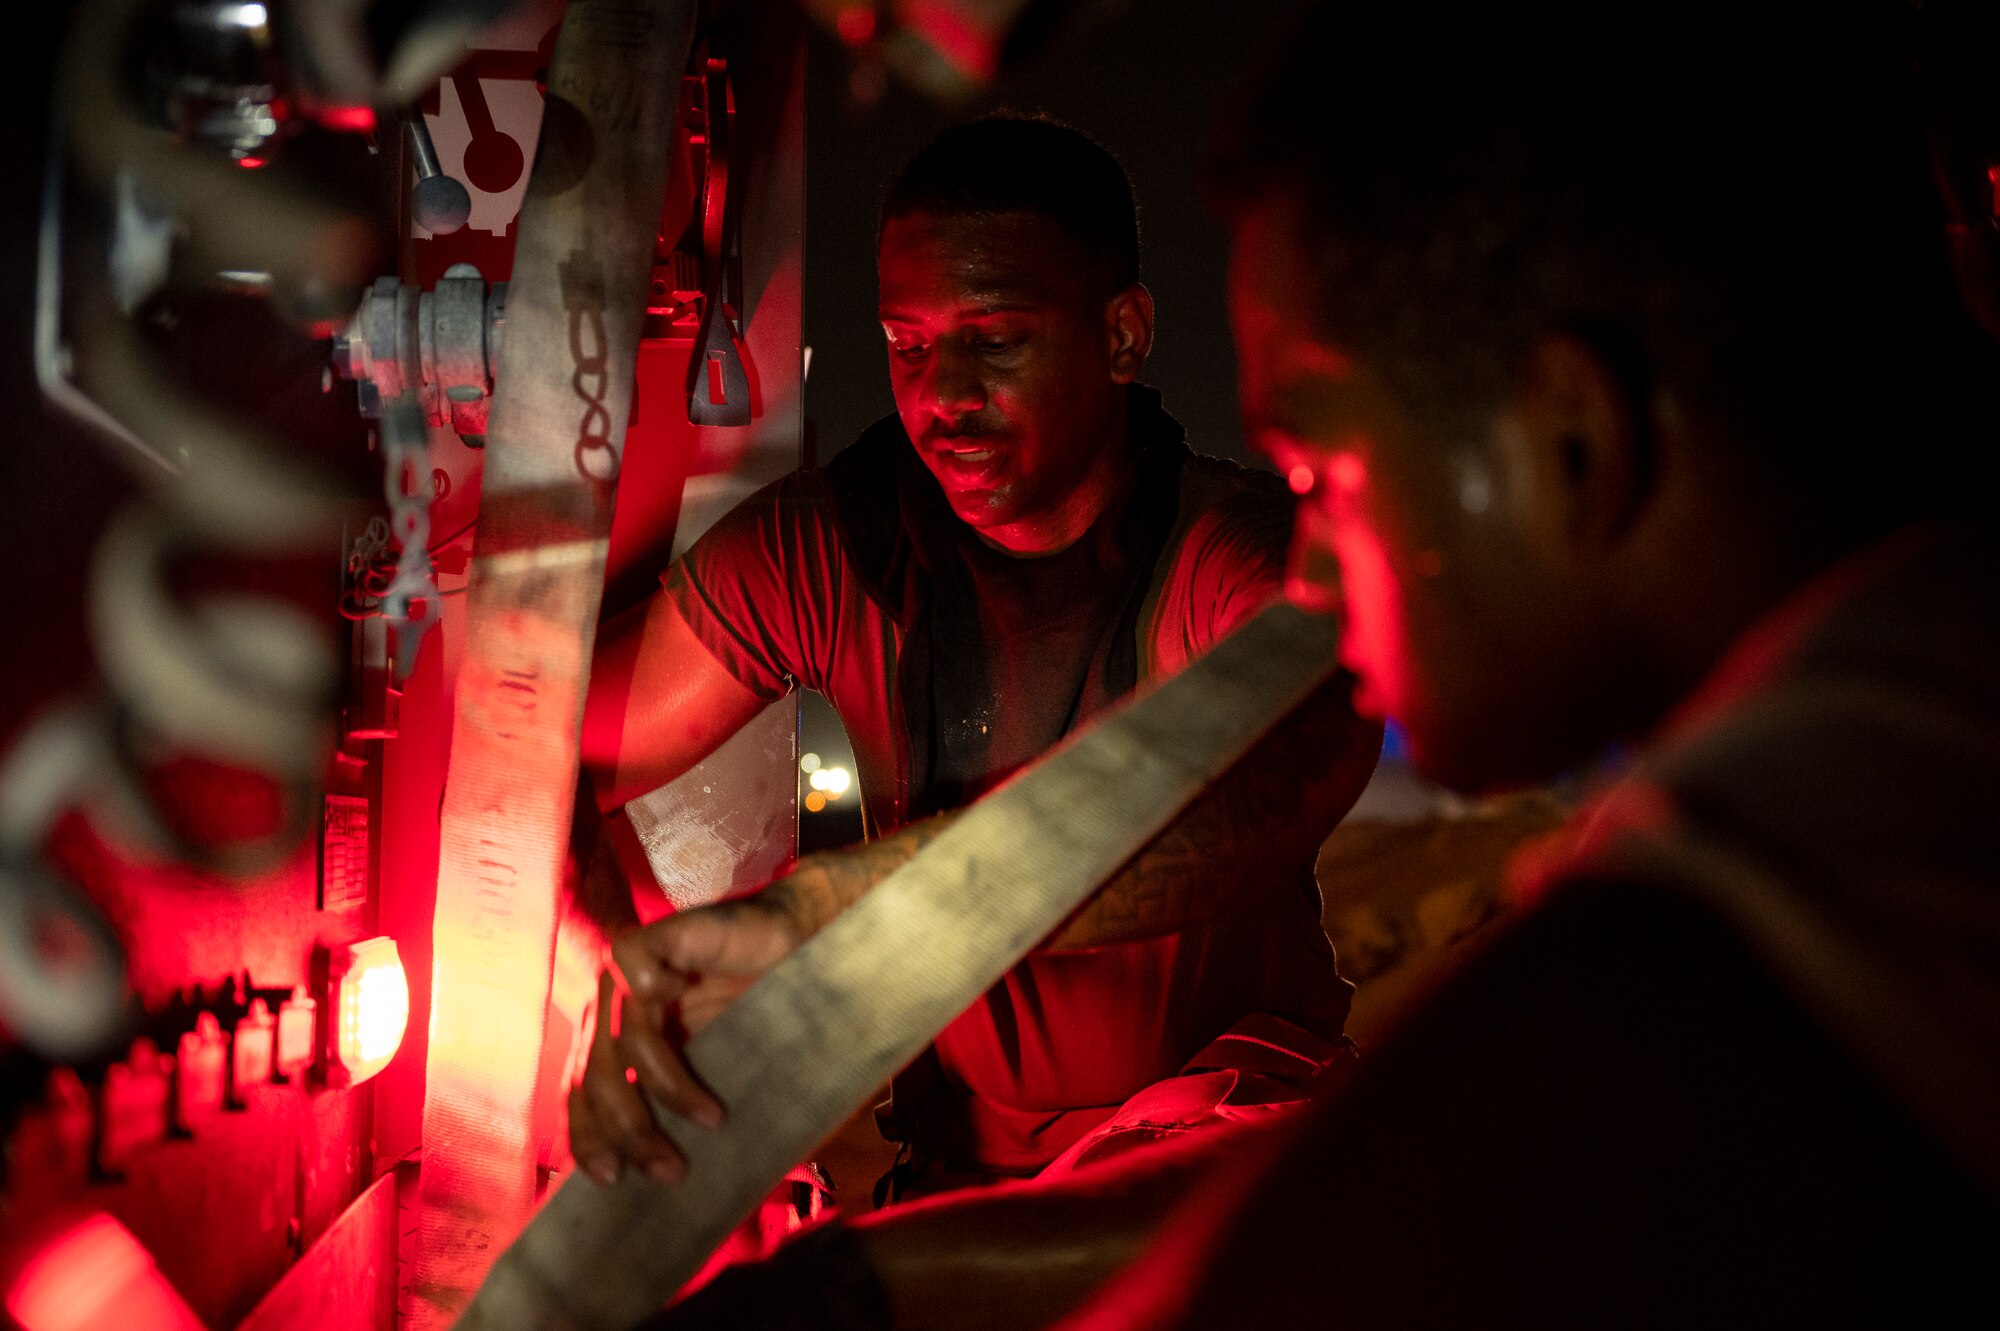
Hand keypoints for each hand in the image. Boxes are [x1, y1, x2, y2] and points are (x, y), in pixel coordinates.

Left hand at [568, 892, 805, 1185]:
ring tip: (711, 1119)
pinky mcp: (647, 939)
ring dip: (666, 1089)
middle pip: (595, 1078)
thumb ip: (683, 1107)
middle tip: (672, 1169)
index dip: (589, 1138)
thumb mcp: (714, 1071)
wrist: (796, 943)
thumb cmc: (759, 1011)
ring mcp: (624, 973)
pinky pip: (635, 977)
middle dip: (631, 1131)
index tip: (613, 1182)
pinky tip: (696, 1022)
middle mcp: (610, 1008)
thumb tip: (669, 1180)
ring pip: (618, 1043)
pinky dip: (656, 1000)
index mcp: (613, 1039)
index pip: (579, 1094)